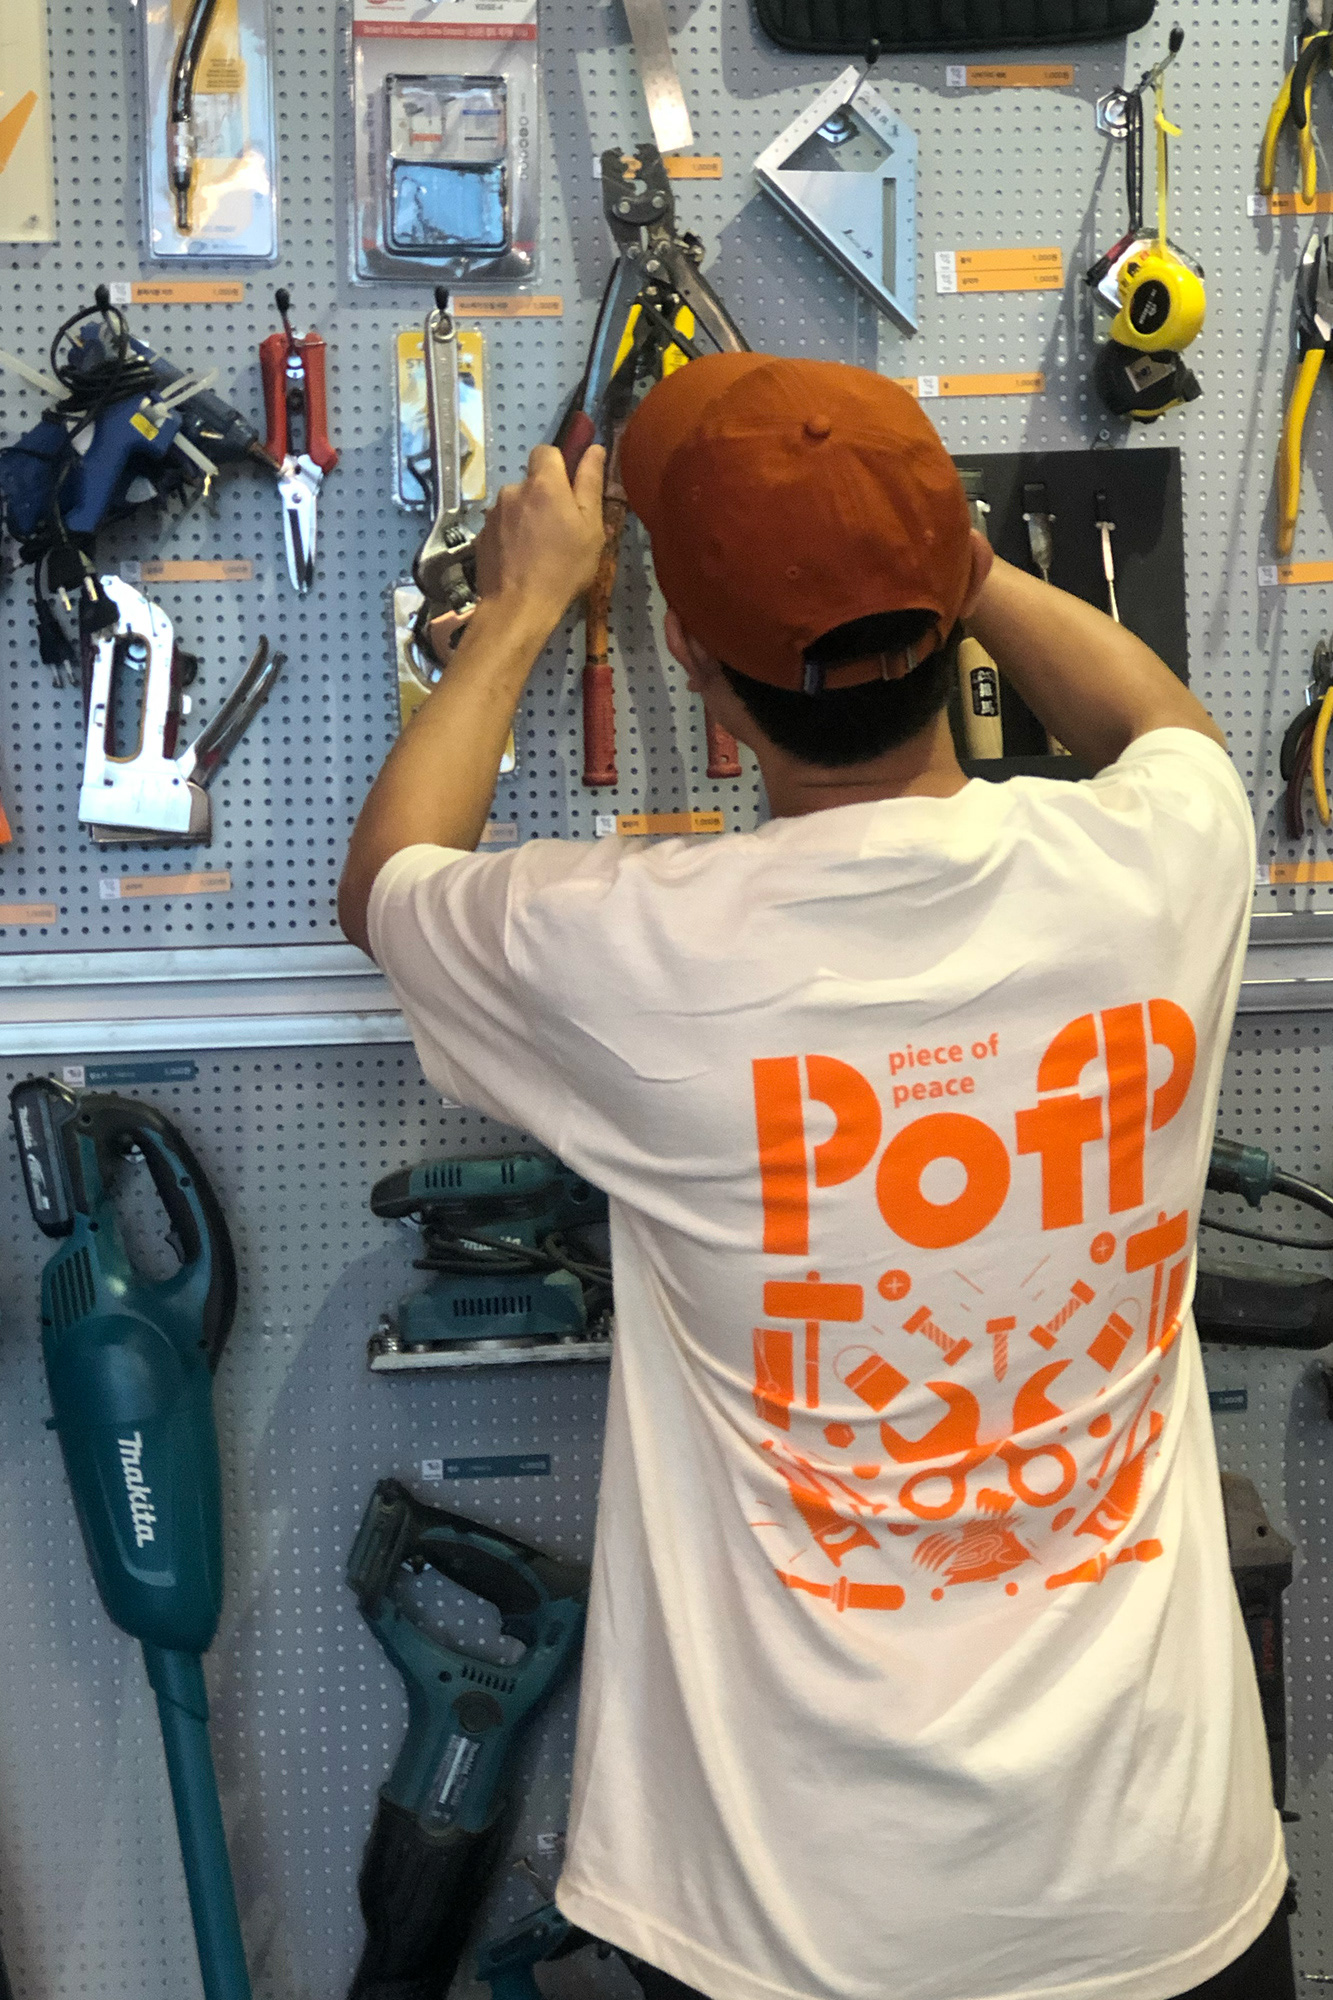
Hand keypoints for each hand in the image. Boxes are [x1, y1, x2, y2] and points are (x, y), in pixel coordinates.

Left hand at [473, 442, 606, 624]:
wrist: (517, 607)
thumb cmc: (563, 569)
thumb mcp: (590, 528)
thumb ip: (590, 484)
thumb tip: (594, 449)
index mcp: (543, 483)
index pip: (546, 451)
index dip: (559, 465)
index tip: (570, 488)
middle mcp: (513, 490)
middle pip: (531, 482)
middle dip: (545, 497)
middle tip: (560, 530)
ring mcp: (493, 513)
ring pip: (516, 505)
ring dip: (527, 517)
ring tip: (539, 550)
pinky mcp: (481, 535)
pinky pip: (502, 526)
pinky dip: (512, 536)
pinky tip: (521, 560)